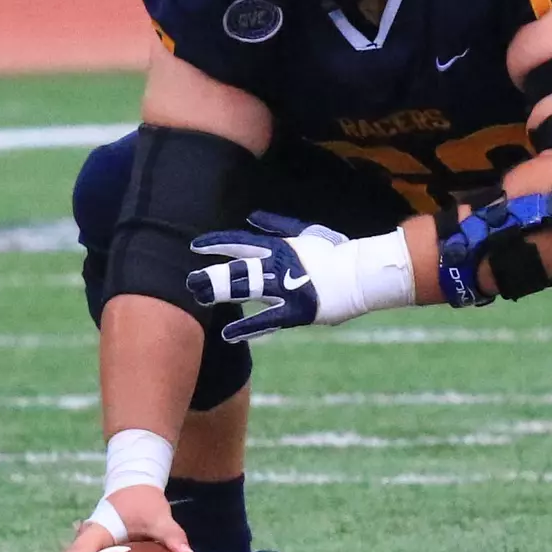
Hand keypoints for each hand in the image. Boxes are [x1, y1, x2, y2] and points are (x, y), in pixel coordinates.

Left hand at [188, 211, 357, 340]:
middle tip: (190, 281)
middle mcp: (278, 266)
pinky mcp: (296, 310)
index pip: (240, 243)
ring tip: (200, 299)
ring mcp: (286, 288)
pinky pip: (266, 320)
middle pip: (237, 269)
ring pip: (246, 290)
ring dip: (221, 294)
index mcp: (280, 246)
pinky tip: (227, 335)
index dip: (217, 243)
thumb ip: (276, 226)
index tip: (195, 246)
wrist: (360, 273)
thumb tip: (252, 217)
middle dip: (212, 274)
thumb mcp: (306, 231)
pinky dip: (246, 328)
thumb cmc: (335, 250)